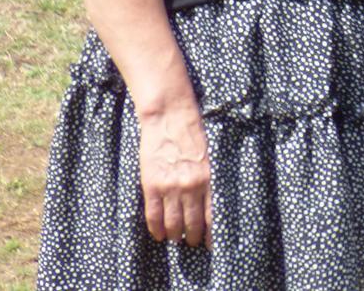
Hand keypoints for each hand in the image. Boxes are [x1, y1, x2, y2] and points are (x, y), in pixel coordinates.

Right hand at [138, 102, 211, 247]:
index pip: (211, 216)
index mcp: (208, 179)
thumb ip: (208, 181)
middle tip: (191, 242)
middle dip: (192, 237)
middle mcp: (190, 187)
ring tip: (176, 239)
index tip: (210, 245)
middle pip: (192, 224)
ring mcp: (170, 187)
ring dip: (175, 235)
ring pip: (172, 223)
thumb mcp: (208, 158)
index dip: (210, 234)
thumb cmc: (192, 135)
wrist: (170, 118)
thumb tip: (208, 204)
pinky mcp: (151, 186)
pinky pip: (153, 216)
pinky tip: (159, 235)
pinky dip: (156, 229)